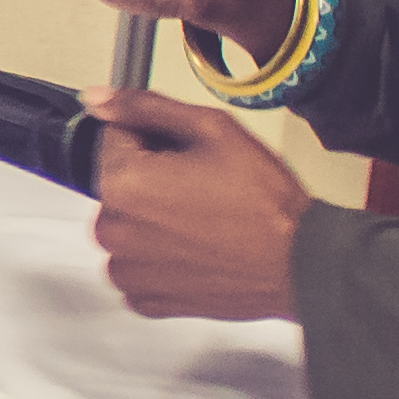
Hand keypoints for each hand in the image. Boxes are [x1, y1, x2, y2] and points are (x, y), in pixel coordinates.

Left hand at [77, 89, 311, 322]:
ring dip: (152, 219)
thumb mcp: (212, 130)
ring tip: (202, 220)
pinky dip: (159, 258)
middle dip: (151, 179)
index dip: (153, 138)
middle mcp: (113, 231)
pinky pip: (137, 266)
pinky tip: (196, 250)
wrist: (300, 264)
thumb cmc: (264, 202)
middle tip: (202, 187)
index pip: (114, 139)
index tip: (186, 154)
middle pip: (118, 185)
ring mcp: (127, 271)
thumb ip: (147, 108)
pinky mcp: (146, 300)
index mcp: (122, 184)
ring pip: (127, 226)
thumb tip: (98, 99)